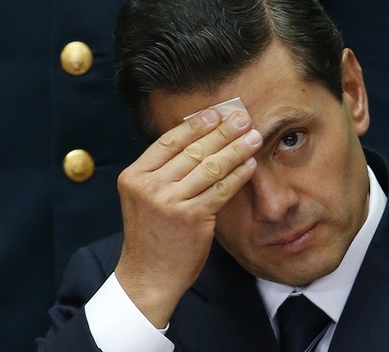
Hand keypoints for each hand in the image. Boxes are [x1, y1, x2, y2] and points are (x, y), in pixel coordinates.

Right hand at [115, 108, 262, 327]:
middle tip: (242, 117)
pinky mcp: (192, 218)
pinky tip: (249, 164)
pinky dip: (238, 175)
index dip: (195, 124)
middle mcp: (150, 186)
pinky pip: (221, 189)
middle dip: (222, 131)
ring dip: (236, 149)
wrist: (148, 275)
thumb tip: (198, 140)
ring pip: (210, 166)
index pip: (169, 141)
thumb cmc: (151, 234)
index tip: (216, 113)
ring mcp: (170, 202)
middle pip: (193, 150)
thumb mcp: (144, 197)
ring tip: (253, 137)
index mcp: (134, 176)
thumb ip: (163, 171)